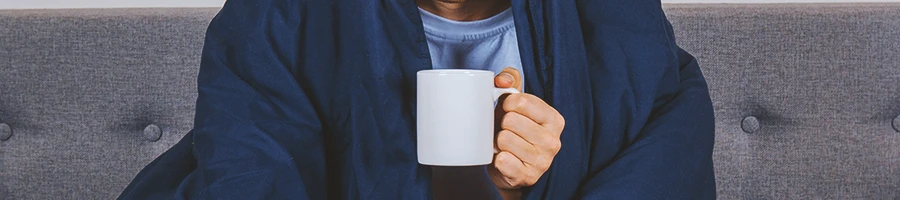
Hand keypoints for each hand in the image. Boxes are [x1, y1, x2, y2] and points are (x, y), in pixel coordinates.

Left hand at [489, 67, 564, 198]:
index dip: (505, 104)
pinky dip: (497, 159)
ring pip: (504, 139)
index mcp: (554, 119)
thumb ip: (510, 79)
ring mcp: (542, 162)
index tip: (507, 111)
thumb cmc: (513, 129)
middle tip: (505, 131)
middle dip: (501, 124)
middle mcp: (553, 141)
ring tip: (503, 145)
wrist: (511, 167)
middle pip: (510, 120)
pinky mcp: (528, 177)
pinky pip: (503, 161)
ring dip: (497, 142)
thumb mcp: (514, 101)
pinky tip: (503, 159)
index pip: (520, 101)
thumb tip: (502, 80)